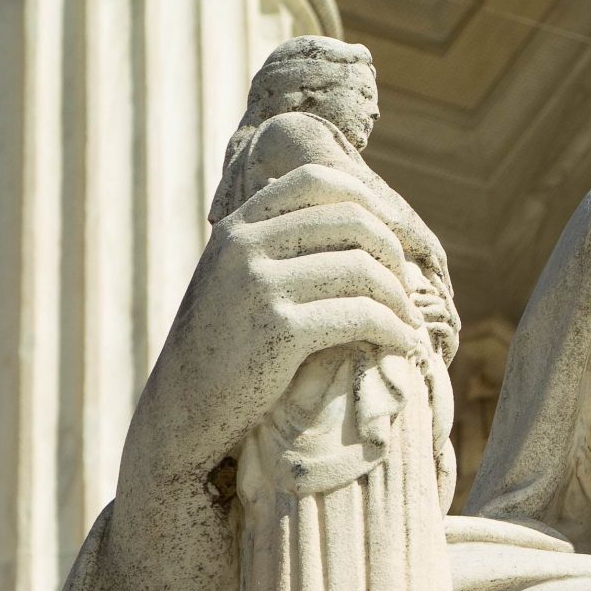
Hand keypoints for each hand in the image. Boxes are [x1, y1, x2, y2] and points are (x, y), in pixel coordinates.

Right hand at [117, 162, 429, 509]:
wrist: (182, 410)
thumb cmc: (225, 345)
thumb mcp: (236, 278)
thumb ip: (278, 245)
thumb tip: (358, 219)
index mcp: (238, 227)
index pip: (318, 181)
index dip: (371, 201)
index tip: (397, 237)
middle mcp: (245, 246)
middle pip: (352, 220)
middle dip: (393, 252)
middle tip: (407, 287)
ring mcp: (259, 286)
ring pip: (362, 269)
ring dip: (400, 297)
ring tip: (408, 320)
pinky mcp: (278, 330)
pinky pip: (361, 315)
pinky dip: (394, 329)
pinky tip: (403, 342)